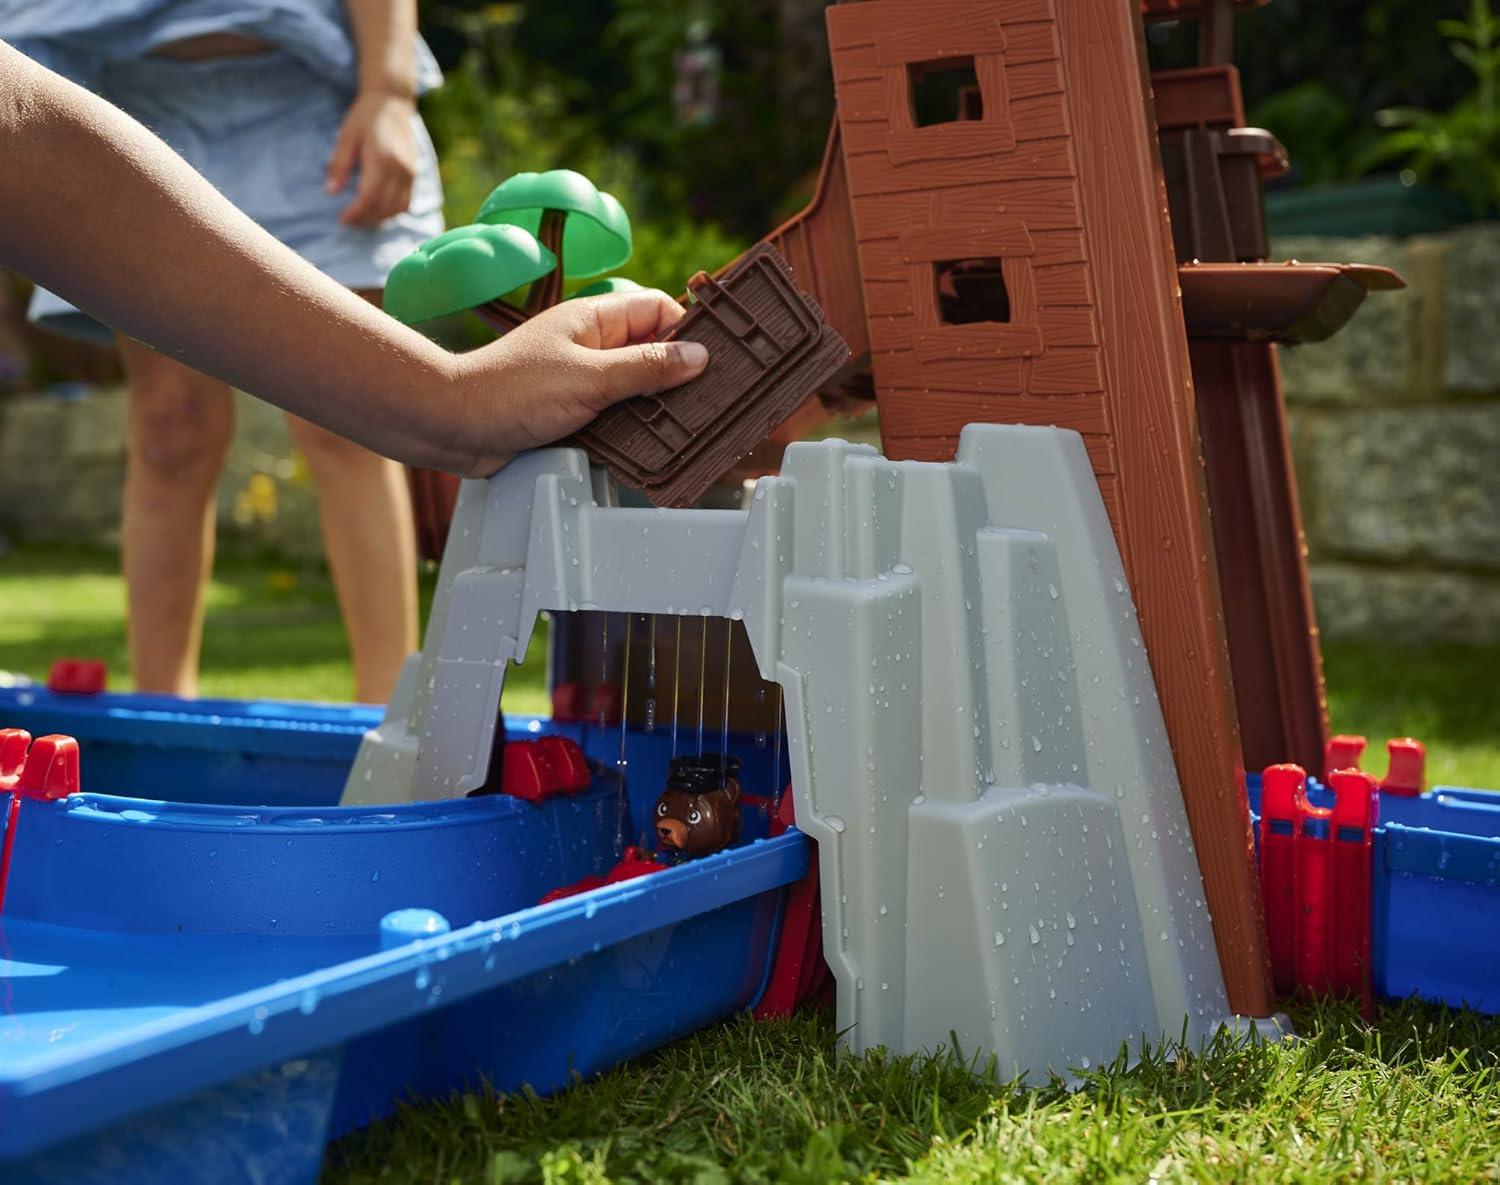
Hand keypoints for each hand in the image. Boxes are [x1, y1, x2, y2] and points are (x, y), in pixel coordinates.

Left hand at [325, 90, 417, 226]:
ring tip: (362, 219)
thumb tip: (330, 191)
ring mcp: (410, 173)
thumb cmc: (366, 116)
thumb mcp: (346, 136)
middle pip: (384, 207)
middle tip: (349, 222)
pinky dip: (392, 212)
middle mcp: (400, 170)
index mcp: (382, 160)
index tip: (342, 220)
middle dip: (365, 219)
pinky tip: (378, 211)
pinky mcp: (414, 175)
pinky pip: (406, 202)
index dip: (356, 213)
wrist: (392, 102)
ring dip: (379, 218)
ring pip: (397, 208)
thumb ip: (339, 164)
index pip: (369, 197)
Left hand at [449, 290, 709, 476]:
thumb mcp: (589, 378)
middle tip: (712, 400)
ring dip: (657, 407)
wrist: (453, 426)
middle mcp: (590, 345)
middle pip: (652, 351)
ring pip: (636, 388)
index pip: (657, 310)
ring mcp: (581, 379)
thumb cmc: (510, 392)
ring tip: (687, 429)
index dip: (687, 331)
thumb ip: (645, 369)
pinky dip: (634, 430)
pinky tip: (651, 447)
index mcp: (594, 319)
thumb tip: (698, 356)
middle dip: (679, 374)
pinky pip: (616, 416)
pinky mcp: (572, 412)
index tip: (713, 359)